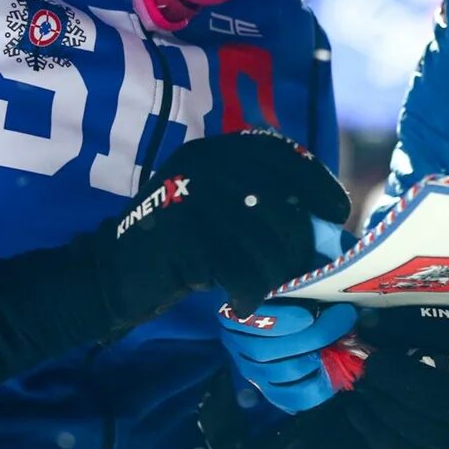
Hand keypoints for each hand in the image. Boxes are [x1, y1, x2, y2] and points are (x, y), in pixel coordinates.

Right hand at [100, 129, 351, 320]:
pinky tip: (244, 299)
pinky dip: (250, 291)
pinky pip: (242, 271)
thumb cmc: (178, 244)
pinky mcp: (184, 238)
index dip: (318, 184)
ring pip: (267, 242)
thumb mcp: (217, 203)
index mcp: (218, 148)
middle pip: (282, 205)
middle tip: (300, 268)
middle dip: (299, 242)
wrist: (109, 270)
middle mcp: (207, 163)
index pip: (286, 156)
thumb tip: (325, 225)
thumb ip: (261, 199)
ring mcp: (194, 198)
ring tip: (266, 285)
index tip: (338, 211)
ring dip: (276, 273)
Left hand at [222, 302, 448, 448]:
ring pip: (424, 433)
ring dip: (382, 407)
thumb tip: (363, 326)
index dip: (408, 331)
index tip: (368, 327)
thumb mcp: (442, 328)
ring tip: (360, 386)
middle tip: (365, 366)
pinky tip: (358, 410)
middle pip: (443, 398)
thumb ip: (408, 323)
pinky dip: (376, 433)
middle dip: (396, 380)